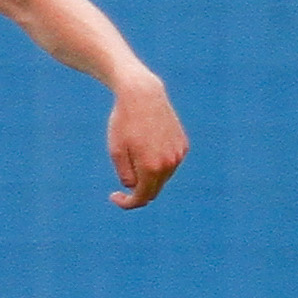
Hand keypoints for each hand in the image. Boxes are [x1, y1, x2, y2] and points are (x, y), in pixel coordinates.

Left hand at [107, 74, 186, 209]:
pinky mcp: (183, 145)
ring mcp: (178, 154)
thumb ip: (126, 175)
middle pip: (153, 190)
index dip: (127, 202)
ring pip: (163, 177)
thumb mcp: (116, 151)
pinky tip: (147, 145)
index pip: (141, 198)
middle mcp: (169, 164)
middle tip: (121, 186)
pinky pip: (170, 163)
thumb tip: (135, 188)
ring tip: (134, 154)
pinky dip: (159, 162)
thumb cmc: (124, 122)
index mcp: (151, 168)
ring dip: (149, 175)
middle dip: (138, 191)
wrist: (143, 95)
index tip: (114, 197)